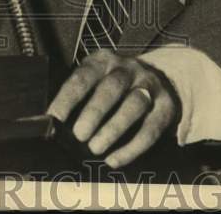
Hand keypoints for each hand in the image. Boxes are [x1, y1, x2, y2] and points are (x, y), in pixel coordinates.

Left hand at [46, 50, 179, 168]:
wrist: (159, 79)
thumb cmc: (115, 86)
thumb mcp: (97, 79)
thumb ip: (79, 97)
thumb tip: (54, 125)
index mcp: (104, 61)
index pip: (84, 76)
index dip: (68, 97)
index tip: (54, 118)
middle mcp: (129, 69)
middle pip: (112, 87)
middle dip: (94, 112)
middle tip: (79, 135)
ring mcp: (150, 86)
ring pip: (134, 105)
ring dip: (113, 128)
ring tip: (95, 148)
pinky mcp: (166, 107)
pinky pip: (150, 128)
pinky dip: (132, 148)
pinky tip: (115, 160)